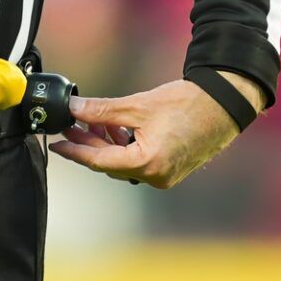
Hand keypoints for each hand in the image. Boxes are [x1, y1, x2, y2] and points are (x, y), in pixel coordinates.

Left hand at [48, 70, 264, 189]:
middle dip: (88, 145)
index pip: (100, 162)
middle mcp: (156, 176)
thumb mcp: (137, 106)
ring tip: (90, 122)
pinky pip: (137, 161)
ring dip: (105, 144)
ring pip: (123, 163)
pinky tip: (114, 127)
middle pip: (110, 164)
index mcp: (147, 164)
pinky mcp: (170, 168)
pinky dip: (123, 146)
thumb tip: (73, 108)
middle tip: (69, 127)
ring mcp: (165, 175)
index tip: (57, 144)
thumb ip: (101, 111)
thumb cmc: (187, 104)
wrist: (223, 104)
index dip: (75, 152)